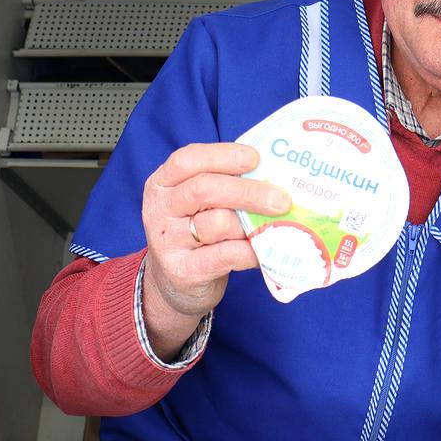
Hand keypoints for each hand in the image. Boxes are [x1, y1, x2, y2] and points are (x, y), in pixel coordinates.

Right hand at [140, 143, 290, 357]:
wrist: (176, 284)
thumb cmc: (197, 232)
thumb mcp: (198, 204)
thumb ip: (224, 184)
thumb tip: (273, 172)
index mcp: (161, 184)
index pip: (187, 160)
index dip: (222, 155)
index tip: (255, 158)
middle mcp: (159, 210)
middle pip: (204, 189)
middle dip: (248, 191)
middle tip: (282, 199)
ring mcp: (167, 242)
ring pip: (218, 223)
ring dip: (249, 226)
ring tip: (266, 229)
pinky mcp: (183, 271)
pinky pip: (227, 255)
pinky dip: (251, 251)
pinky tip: (262, 251)